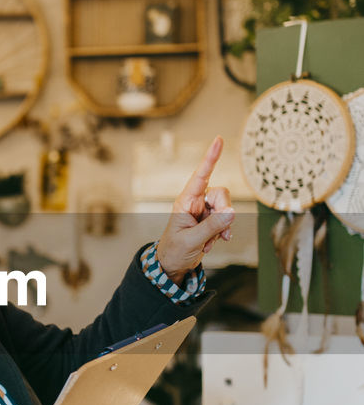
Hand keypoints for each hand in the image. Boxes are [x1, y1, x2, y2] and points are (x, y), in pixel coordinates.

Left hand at [156, 135, 234, 283]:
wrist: (172, 264)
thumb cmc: (175, 250)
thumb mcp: (192, 240)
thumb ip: (212, 227)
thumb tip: (232, 212)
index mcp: (185, 201)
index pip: (201, 176)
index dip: (210, 158)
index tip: (218, 140)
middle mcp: (195, 202)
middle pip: (221, 194)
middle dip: (224, 211)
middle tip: (220, 232)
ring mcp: (204, 211)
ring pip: (226, 208)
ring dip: (223, 227)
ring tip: (208, 242)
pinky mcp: (210, 220)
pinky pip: (226, 220)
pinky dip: (223, 232)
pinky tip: (213, 243)